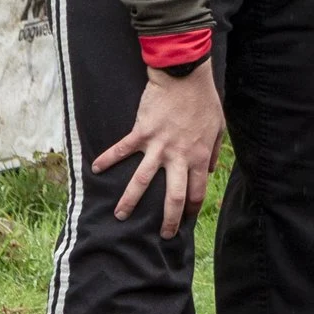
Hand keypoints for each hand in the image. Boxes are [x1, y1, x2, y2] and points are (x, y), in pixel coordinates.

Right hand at [96, 66, 225, 238]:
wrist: (185, 78)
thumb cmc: (204, 102)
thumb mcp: (218, 128)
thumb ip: (212, 152)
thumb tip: (209, 170)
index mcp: (198, 157)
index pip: (196, 192)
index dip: (191, 210)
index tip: (185, 221)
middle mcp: (178, 157)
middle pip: (173, 196)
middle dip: (168, 219)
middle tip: (162, 235)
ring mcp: (158, 146)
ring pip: (142, 181)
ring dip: (130, 200)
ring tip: (121, 216)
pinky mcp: (141, 133)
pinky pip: (121, 150)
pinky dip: (107, 159)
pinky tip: (96, 170)